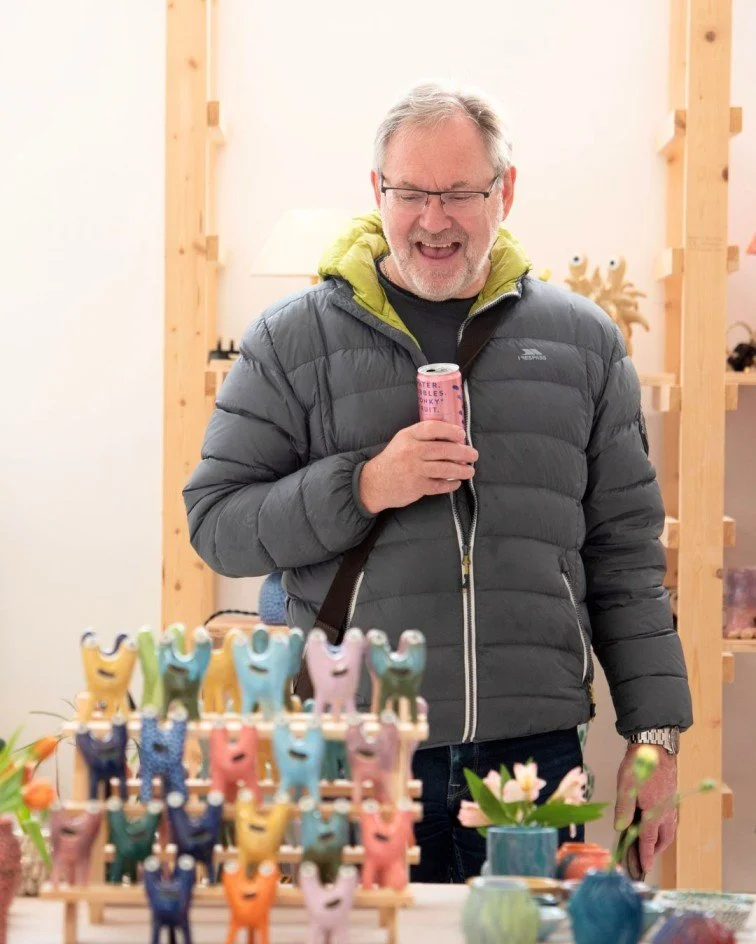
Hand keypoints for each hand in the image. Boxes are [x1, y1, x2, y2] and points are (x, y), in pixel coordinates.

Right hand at [358, 421, 477, 514]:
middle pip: (443, 450)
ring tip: (470, 471)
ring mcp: (414, 470)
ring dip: (461, 470)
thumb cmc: (394, 459)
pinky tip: (456, 483)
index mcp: (408, 436)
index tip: (462, 435)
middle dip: (463, 453)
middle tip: (474, 455)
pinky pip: (440, 486)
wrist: (374, 483)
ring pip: (445, 469)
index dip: (450, 431)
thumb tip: (452, 435)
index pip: (432, 428)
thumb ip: (422, 436)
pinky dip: (451, 484)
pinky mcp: (417, 487)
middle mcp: (411, 451)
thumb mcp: (403, 440)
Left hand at [614, 745, 677, 873]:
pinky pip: (670, 818)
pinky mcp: (672, 796)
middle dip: (655, 849)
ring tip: (650, 842)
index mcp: (654, 813)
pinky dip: (664, 827)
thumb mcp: (626, 787)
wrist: (656, 746)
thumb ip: (623, 810)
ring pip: (669, 829)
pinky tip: (656, 822)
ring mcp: (671, 804)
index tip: (644, 867)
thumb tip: (620, 829)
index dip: (646, 855)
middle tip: (645, 856)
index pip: (650, 840)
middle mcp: (666, 812)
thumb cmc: (639, 766)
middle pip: (664, 838)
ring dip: (661, 839)